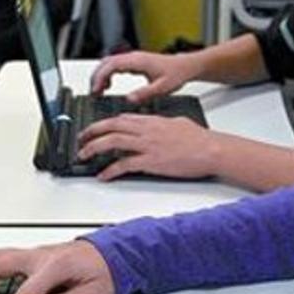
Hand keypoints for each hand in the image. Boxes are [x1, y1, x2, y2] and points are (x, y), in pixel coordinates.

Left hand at [78, 114, 218, 180]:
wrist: (211, 150)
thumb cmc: (200, 140)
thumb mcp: (178, 123)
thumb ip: (162, 124)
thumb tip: (156, 126)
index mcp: (151, 121)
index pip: (120, 118)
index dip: (103, 123)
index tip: (95, 129)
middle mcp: (146, 130)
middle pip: (110, 126)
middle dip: (91, 132)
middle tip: (81, 140)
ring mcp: (147, 145)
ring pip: (112, 142)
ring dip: (94, 148)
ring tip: (84, 156)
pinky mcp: (151, 162)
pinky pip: (124, 164)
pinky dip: (110, 170)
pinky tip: (103, 175)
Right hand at [90, 51, 199, 102]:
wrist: (185, 66)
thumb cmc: (176, 74)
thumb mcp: (162, 87)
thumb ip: (145, 93)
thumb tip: (129, 99)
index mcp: (137, 61)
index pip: (111, 65)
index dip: (100, 77)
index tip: (96, 90)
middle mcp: (133, 57)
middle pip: (106, 62)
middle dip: (96, 77)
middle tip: (92, 93)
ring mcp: (133, 59)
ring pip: (108, 63)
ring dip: (100, 76)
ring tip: (97, 91)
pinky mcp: (134, 63)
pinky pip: (115, 66)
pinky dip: (107, 75)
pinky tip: (108, 86)